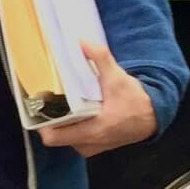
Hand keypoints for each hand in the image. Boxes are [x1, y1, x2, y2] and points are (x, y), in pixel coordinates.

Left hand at [36, 42, 157, 157]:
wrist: (151, 116)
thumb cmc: (134, 101)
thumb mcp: (117, 77)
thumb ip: (100, 57)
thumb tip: (81, 42)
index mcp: (92, 130)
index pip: (54, 137)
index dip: (41, 121)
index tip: (38, 102)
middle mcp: (89, 143)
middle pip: (55, 134)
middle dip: (49, 116)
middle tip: (45, 95)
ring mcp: (91, 146)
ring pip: (64, 136)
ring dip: (60, 120)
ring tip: (57, 98)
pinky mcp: (94, 144)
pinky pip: (74, 137)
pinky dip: (70, 124)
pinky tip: (71, 106)